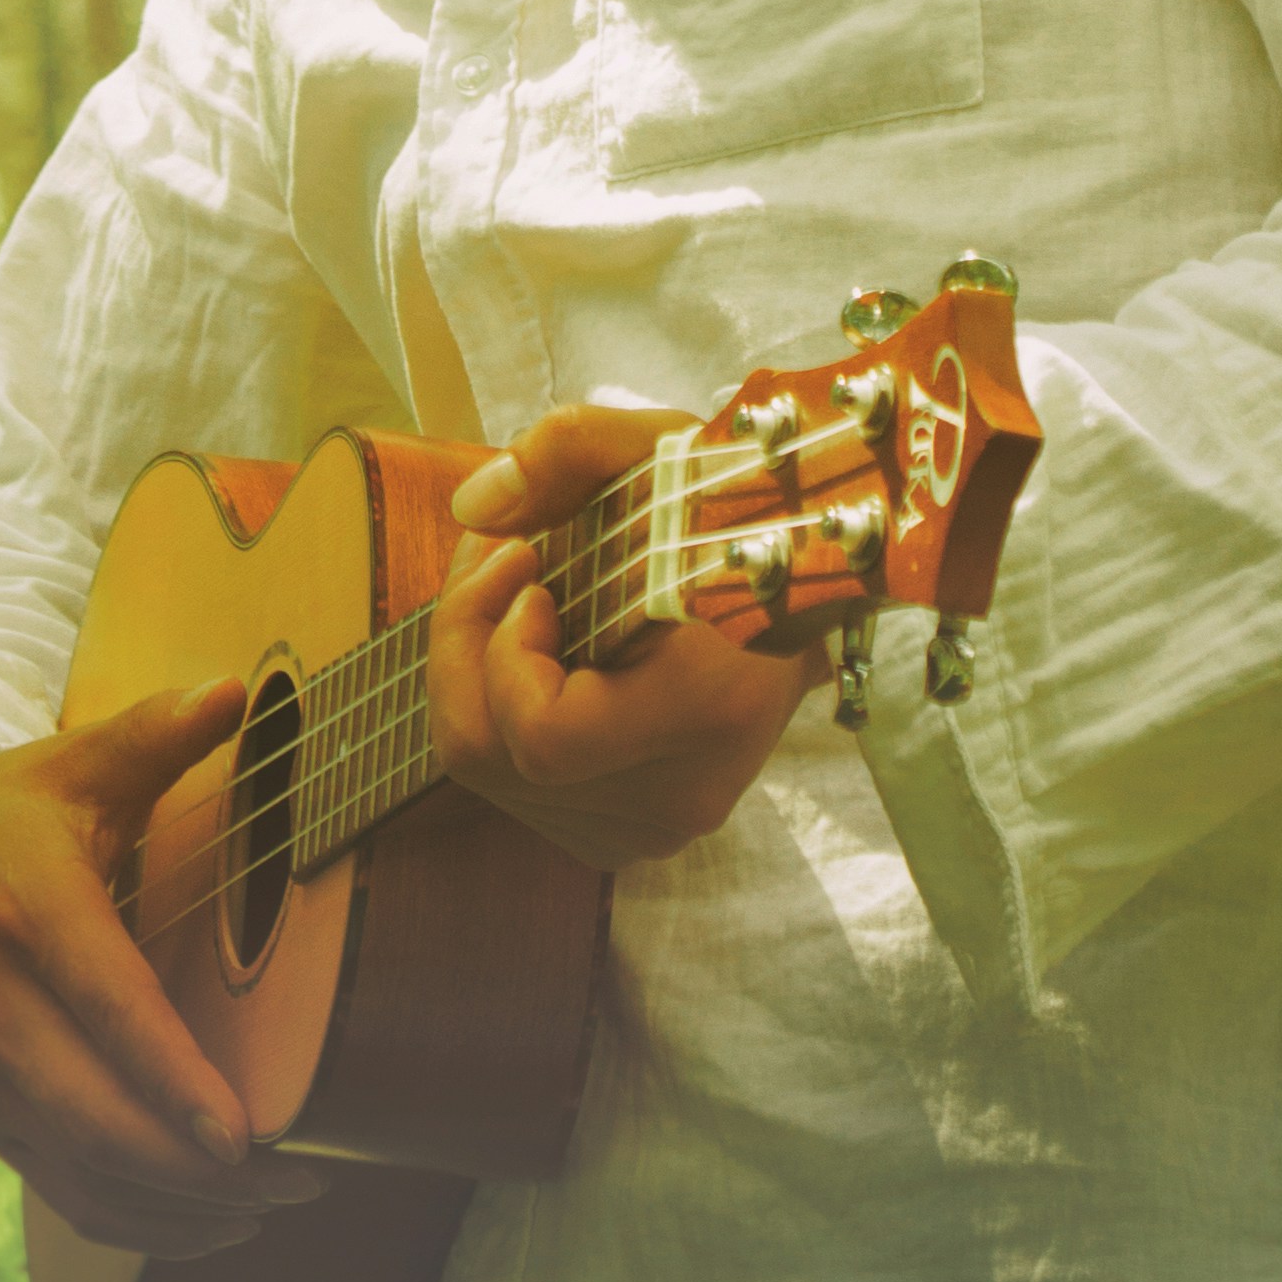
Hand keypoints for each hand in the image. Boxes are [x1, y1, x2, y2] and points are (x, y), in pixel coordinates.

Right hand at [0, 683, 319, 1259]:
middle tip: (304, 1178)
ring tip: (278, 1208)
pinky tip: (211, 1229)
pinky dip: (136, 1225)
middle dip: (199, 1170)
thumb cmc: (9, 810)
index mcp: (28, 911)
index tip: (242, 1135)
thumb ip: (155, 733)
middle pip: (95, 1117)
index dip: (171, 1080)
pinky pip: (61, 1193)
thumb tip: (235, 688)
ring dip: (179, 1213)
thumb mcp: (74, 762)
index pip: (106, 1009)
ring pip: (79, 1175)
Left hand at [430, 402, 824, 872]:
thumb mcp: (669, 449)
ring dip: (478, 670)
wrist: (816, 587)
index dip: (506, 656)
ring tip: (517, 585)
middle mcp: (682, 792)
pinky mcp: (635, 832)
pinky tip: (540, 645)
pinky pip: (522, 790)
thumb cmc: (741, 512)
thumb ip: (571, 449)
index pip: (545, 737)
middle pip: (491, 757)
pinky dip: (506, 712)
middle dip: (465, 643)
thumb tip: (474, 506)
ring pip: (493, 775)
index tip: (534, 577)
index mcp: (708, 708)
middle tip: (499, 558)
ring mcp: (658, 825)